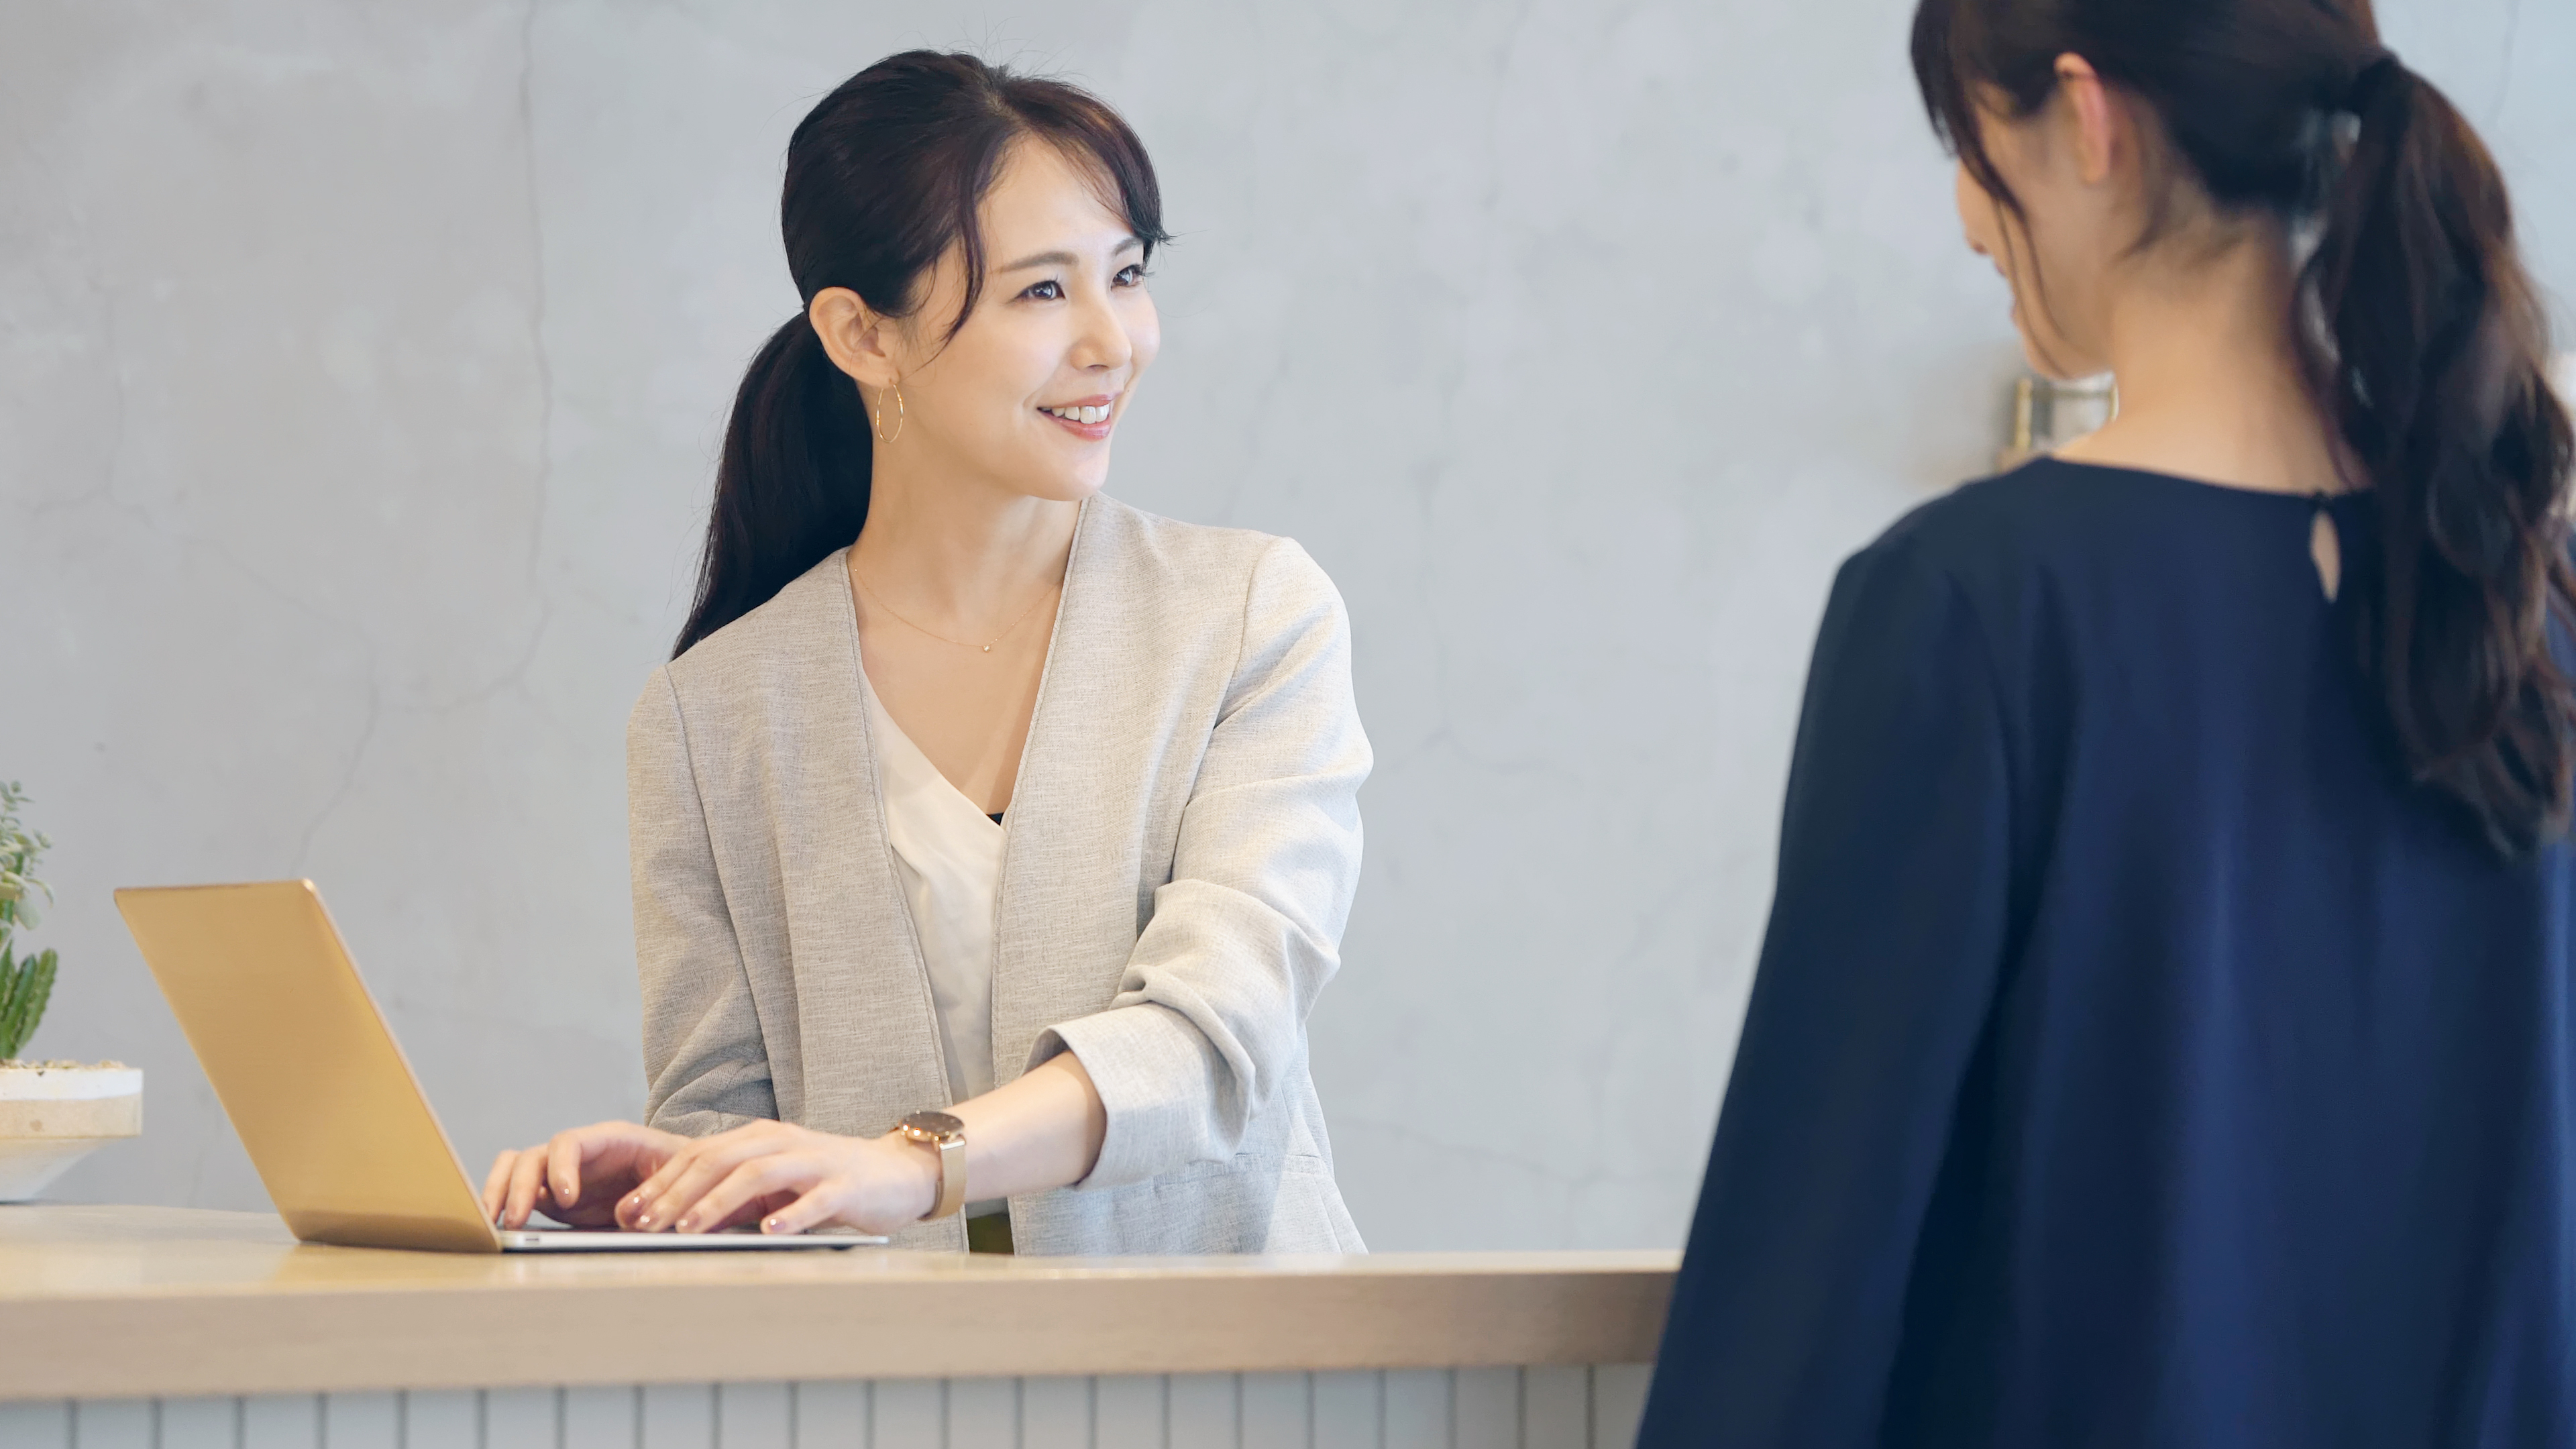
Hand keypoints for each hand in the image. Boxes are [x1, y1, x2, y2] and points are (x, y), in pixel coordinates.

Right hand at [482, 1120, 688, 1229]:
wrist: (684, 1179)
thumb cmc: (681, 1172)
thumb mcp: (675, 1178)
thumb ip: (653, 1195)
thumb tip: (629, 1219)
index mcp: (609, 1140)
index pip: (570, 1142)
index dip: (561, 1167)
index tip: (564, 1198)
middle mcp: (578, 1154)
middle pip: (534, 1157)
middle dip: (520, 1187)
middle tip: (517, 1220)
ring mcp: (561, 1173)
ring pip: (516, 1170)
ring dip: (501, 1193)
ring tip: (493, 1224)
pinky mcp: (553, 1197)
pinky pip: (518, 1192)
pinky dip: (505, 1204)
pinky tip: (502, 1228)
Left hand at [618, 1119, 940, 1235]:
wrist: (899, 1172)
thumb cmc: (828, 1182)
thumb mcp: (774, 1185)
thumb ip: (732, 1196)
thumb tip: (676, 1221)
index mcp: (760, 1139)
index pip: (699, 1155)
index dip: (661, 1183)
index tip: (628, 1212)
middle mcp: (783, 1142)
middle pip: (719, 1161)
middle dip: (676, 1193)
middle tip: (645, 1224)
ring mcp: (816, 1161)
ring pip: (758, 1174)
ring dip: (718, 1202)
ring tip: (689, 1228)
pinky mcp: (847, 1185)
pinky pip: (815, 1198)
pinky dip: (790, 1213)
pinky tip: (769, 1230)